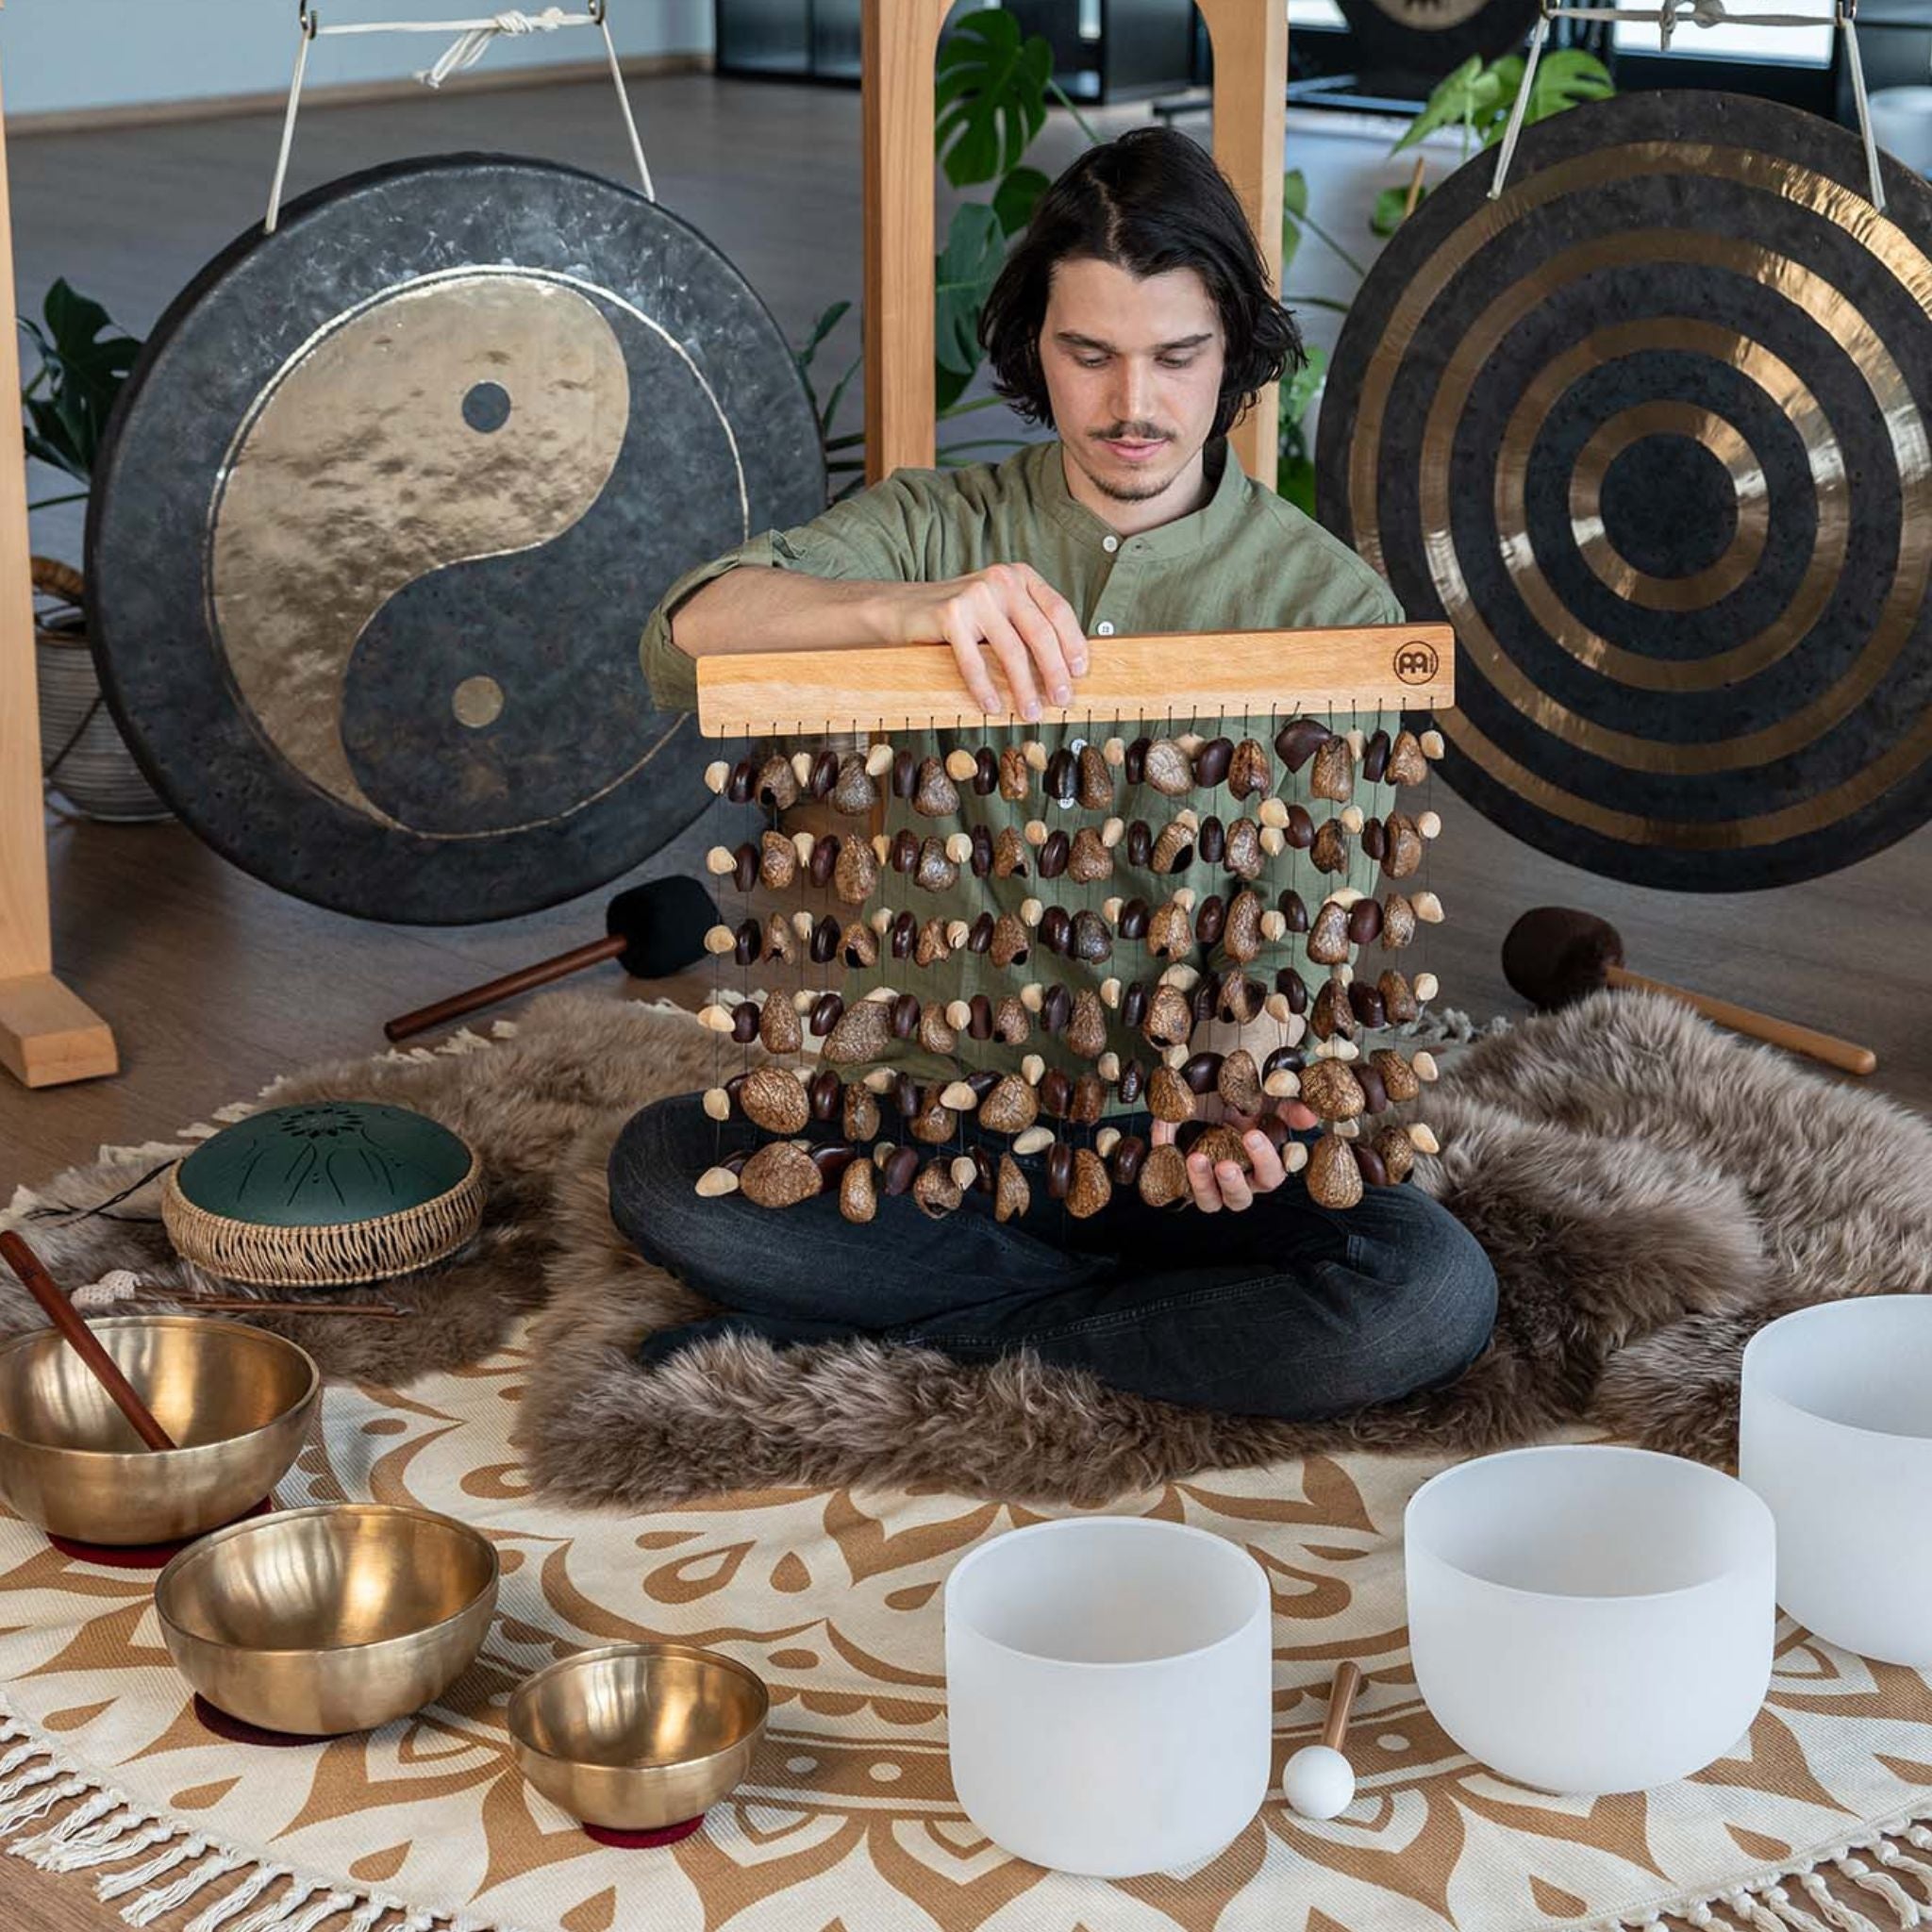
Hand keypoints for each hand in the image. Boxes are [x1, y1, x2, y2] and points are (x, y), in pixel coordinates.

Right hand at [897, 564, 1087, 719]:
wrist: (902, 608)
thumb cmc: (958, 617)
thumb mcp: (999, 610)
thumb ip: (1027, 625)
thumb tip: (1065, 668)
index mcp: (1019, 576)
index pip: (1058, 610)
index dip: (1074, 643)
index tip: (1080, 673)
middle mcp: (1001, 580)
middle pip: (1040, 633)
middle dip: (1055, 672)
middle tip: (1062, 700)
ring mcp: (975, 595)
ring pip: (1012, 651)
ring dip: (1024, 688)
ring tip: (1031, 712)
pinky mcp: (950, 615)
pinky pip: (975, 661)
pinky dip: (985, 689)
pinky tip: (992, 707)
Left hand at [1151, 1104, 1318, 1213]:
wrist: (1213, 1085)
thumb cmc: (1245, 1097)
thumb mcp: (1268, 1096)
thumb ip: (1289, 1107)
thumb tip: (1309, 1117)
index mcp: (1263, 1165)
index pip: (1271, 1175)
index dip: (1265, 1160)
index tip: (1253, 1135)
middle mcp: (1238, 1180)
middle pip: (1240, 1198)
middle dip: (1232, 1184)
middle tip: (1226, 1165)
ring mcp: (1209, 1182)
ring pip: (1209, 1201)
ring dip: (1201, 1184)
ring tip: (1196, 1159)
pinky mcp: (1181, 1175)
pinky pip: (1172, 1180)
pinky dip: (1167, 1158)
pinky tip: (1164, 1128)